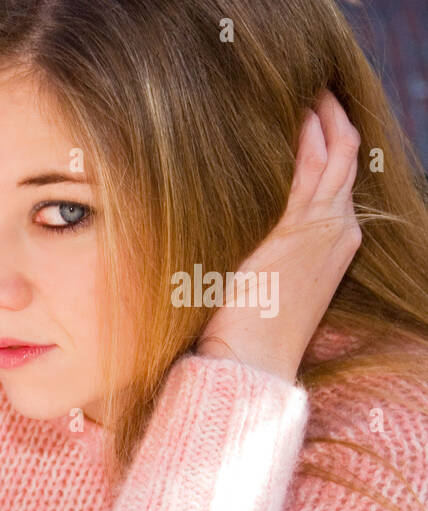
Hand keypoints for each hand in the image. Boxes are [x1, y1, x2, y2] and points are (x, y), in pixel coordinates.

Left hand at [196, 89, 362, 382]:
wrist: (248, 362)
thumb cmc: (243, 330)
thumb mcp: (262, 276)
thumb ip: (261, 242)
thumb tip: (226, 218)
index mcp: (333, 241)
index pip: (337, 176)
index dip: (324, 140)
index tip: (303, 117)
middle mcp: (337, 230)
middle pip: (343, 156)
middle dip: (328, 118)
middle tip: (307, 90)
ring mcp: (322, 228)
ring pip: (333, 154)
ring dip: (319, 118)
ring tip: (300, 92)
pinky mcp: (299, 231)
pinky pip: (308, 169)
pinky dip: (303, 138)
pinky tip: (288, 116)